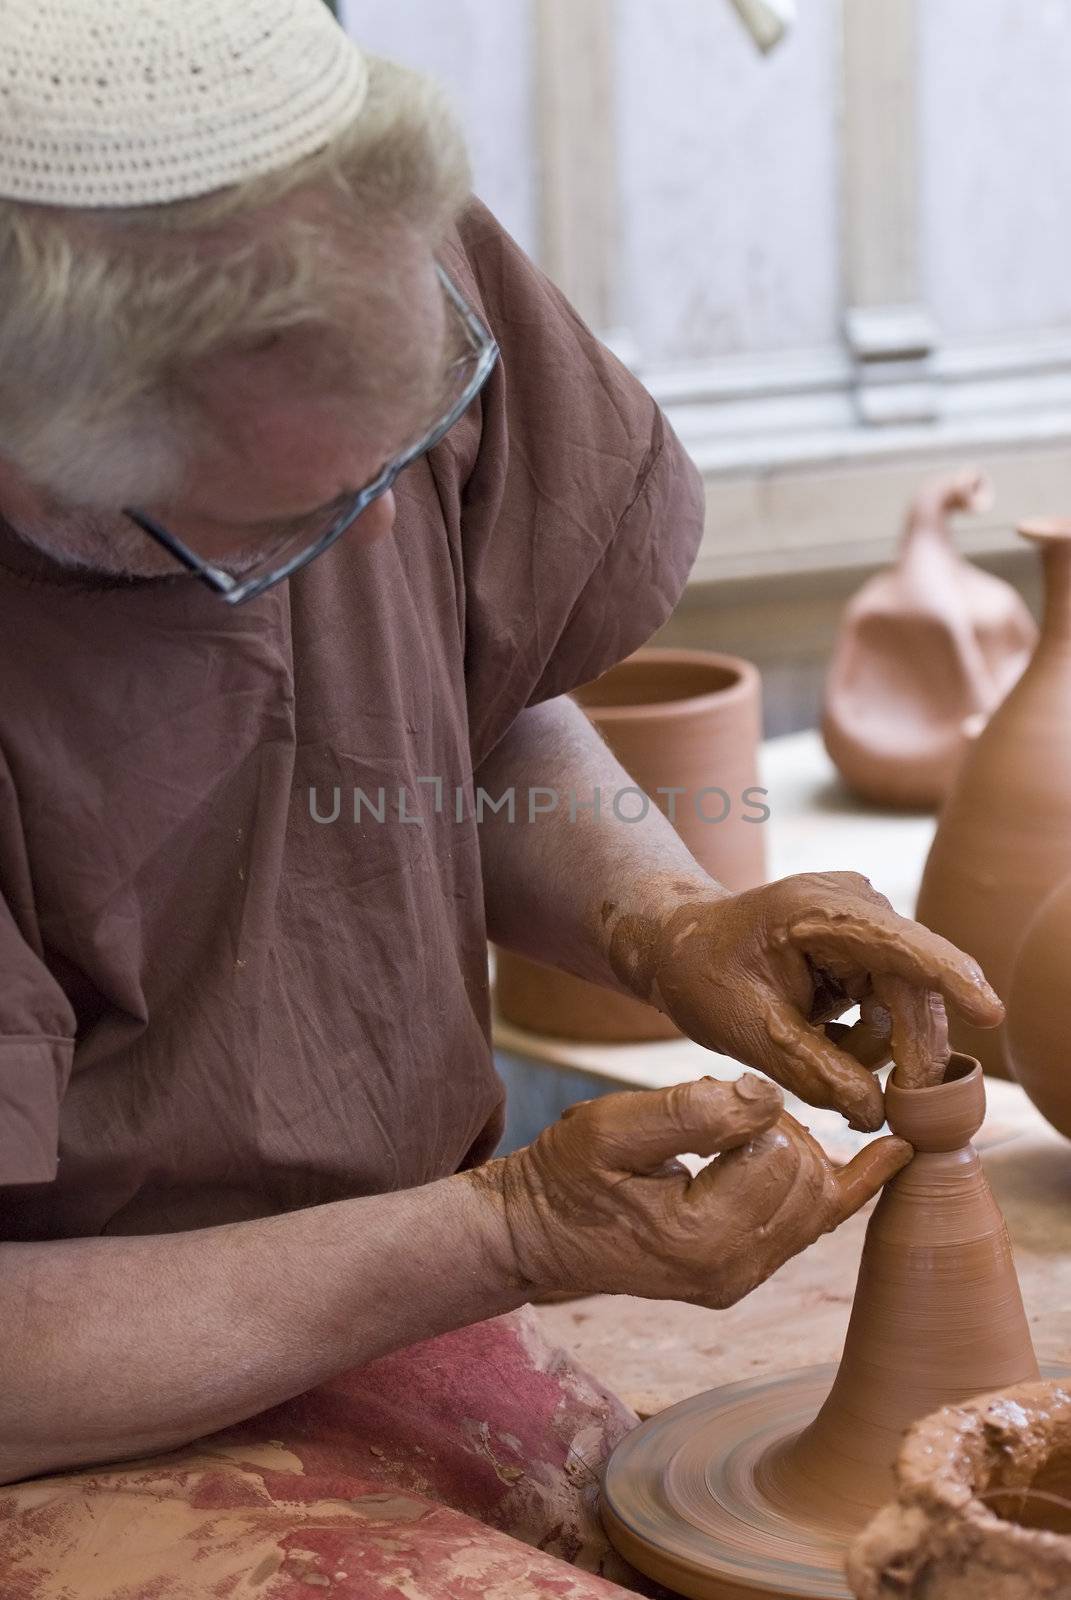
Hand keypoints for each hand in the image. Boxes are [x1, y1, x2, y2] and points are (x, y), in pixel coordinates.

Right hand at [475, 1075, 910, 1309]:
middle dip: (785, 1131)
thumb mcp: (611, 1128)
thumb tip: (767, 1095)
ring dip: (801, 1151)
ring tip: (747, 1128)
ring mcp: (742, 1279)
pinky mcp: (744, 1272)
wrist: (538, 1234)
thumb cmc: (567, 1175)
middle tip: (726, 1112)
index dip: (755, 1113)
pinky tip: (894, 1153)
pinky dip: (854, 1185)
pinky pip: (815, 1226)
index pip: (780, 1155)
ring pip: (819, 1203)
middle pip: (811, 1181)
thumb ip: (692, 1110)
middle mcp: (733, 1272)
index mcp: (700, 1238)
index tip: (711, 1103)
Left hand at [606, 871, 1002, 1131]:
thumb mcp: (748, 1033)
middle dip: (910, 1053)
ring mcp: (868, 924)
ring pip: (909, 1002)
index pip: (900, 944)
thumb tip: (877, 1114)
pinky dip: (867, 1037)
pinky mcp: (870, 947)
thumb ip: (813, 1072)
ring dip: (878, 1048)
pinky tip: (823, 1038)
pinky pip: (892, 1004)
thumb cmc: (703, 977)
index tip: (990, 1013)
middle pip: (915, 987)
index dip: (949, 979)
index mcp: (820, 911)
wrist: (681, 946)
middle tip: (896, 1111)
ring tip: (818, 1055)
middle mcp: (856, 906)